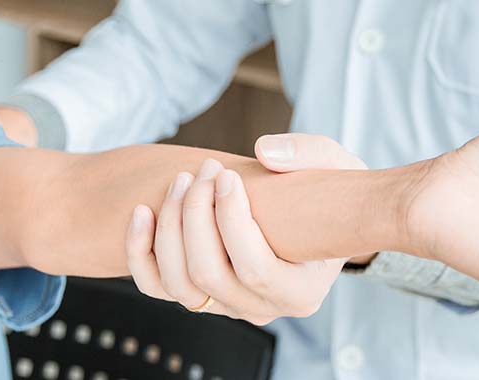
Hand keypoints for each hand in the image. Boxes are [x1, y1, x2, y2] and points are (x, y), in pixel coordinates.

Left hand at [124, 134, 367, 324]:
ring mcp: (226, 306)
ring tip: (182, 180)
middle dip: (196, 216)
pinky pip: (155, 285)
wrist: (316, 219)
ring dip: (171, 226)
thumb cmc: (329, 195)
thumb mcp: (337, 168)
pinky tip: (143, 211)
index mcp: (302, 293)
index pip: (255, 269)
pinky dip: (140, 251)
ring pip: (178, 282)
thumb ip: (310, 155)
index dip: (232, 221)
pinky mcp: (198, 296)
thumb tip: (263, 152)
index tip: (227, 174)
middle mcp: (262, 310)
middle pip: (209, 275)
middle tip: (205, 169)